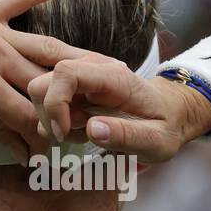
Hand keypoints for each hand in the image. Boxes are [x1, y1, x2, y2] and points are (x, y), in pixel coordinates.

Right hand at [27, 56, 210, 162]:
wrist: (170, 113)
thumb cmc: (165, 127)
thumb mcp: (155, 140)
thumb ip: (126, 135)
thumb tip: (91, 129)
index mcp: (112, 77)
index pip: (65, 74)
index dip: (54, 104)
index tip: (64, 133)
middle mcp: (92, 69)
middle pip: (42, 82)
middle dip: (47, 116)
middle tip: (72, 136)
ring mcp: (81, 77)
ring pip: (40, 92)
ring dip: (51, 120)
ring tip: (79, 134)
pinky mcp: (75, 88)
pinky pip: (48, 101)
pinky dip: (55, 121)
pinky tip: (78, 129)